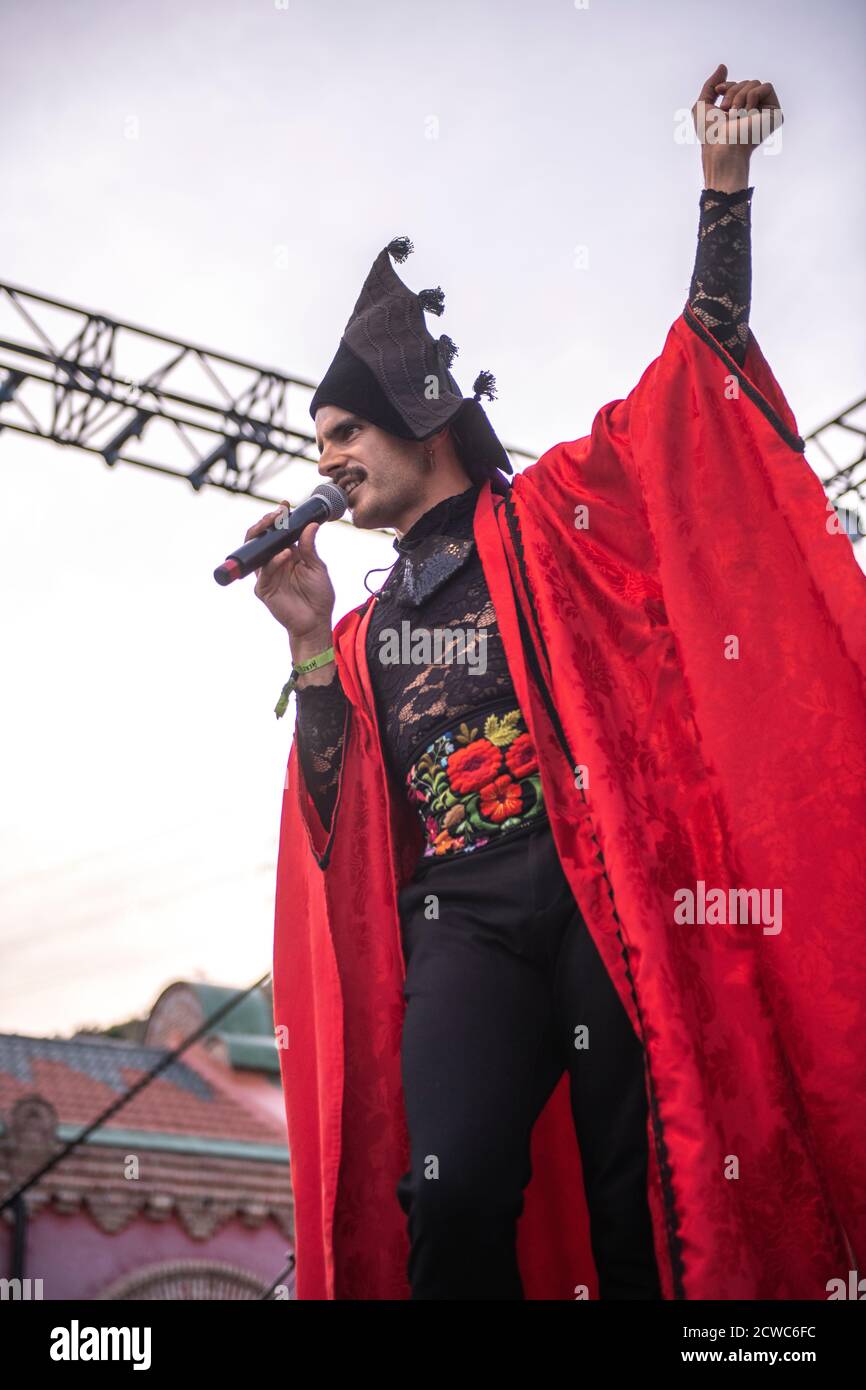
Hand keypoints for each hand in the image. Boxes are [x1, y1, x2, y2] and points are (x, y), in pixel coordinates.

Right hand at [245, 501, 334, 652]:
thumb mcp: (317, 567)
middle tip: (276, 513)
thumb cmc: (318, 596)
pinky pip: (265, 572)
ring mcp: (267, 575)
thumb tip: (311, 525)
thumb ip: (310, 548)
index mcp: (286, 555)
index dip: (278, 519)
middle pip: (261, 538)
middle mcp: (273, 563)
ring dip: (266, 535)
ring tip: (276, 524)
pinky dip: (274, 561)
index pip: (277, 533)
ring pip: (256, 551)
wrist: (316, 622)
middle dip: (265, 523)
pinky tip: (285, 554)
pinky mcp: (264, 589)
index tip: (285, 506)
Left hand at [692, 64, 782, 188]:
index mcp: (739, 111)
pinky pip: (766, 87)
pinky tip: (748, 113)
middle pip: (746, 82)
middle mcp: (753, 112)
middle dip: (733, 91)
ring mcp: (765, 113)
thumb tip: (723, 66)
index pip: (738, 86)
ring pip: (755, 83)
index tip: (718, 92)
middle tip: (726, 111)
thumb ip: (710, 85)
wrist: (722, 147)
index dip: (727, 86)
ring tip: (735, 115)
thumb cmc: (710, 133)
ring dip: (740, 95)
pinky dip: (753, 96)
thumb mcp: (702, 105)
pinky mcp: (775, 114)